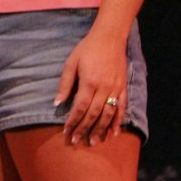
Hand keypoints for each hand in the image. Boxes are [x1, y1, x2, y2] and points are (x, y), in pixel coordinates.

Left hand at [56, 28, 127, 145]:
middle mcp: (104, 88)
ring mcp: (116, 89)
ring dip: (101, 130)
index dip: (73, 121)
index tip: (66, 132)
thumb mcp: (71, 63)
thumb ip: (65, 84)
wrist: (110, 38)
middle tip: (77, 142)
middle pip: (93, 114)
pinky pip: (122, 108)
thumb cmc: (86, 49)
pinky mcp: (124, 88)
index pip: (80, 107)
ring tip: (93, 142)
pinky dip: (118, 121)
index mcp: (89, 82)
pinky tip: (114, 133)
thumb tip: (56, 103)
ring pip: (108, 114)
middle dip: (84, 129)